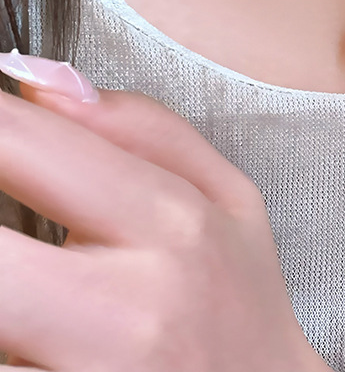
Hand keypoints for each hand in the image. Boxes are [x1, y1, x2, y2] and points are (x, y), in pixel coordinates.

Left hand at [0, 51, 331, 371]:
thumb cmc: (241, 301)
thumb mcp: (229, 194)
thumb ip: (143, 126)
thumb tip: (42, 80)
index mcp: (171, 223)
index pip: (27, 142)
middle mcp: (124, 304)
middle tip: (8, 195)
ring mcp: (87, 371)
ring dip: (0, 270)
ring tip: (29, 260)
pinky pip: (2, 355)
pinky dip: (9, 327)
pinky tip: (32, 308)